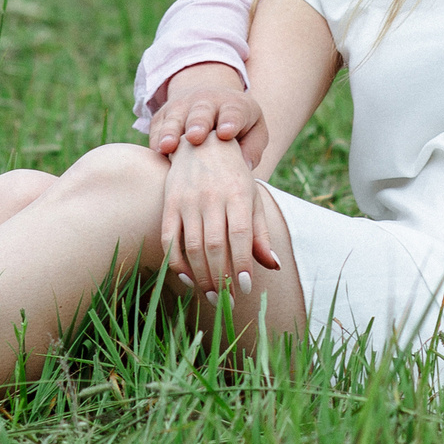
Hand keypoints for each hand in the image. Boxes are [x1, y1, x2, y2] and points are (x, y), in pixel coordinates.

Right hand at [147, 63, 268, 167]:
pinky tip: (157, 152)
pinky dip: (156, 139)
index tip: (226, 133)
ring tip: (167, 146)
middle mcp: (206, 102)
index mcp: (233, 105)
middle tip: (195, 137)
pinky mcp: (162, 115)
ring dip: (170, 132)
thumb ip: (252, 148)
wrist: (208, 98)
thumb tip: (243, 169)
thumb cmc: (236, 125)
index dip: (230, 121)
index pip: (233, 112)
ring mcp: (182, 107)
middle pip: (201, 112)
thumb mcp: (254, 130)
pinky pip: (157, 128)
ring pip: (174, 119)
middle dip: (198, 124)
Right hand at [159, 135, 280, 296]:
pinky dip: (176, 262)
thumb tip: (274, 266)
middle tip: (226, 301)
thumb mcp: (253, 199)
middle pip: (215, 244)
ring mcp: (188, 199)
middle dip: (221, 277)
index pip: (241, 234)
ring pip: (192, 245)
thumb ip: (261, 233)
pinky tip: (187, 279)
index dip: (242, 263)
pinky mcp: (169, 203)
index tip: (244, 288)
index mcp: (238, 194)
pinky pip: (169, 239)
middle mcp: (212, 196)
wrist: (203, 143)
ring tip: (211, 296)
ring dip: (201, 275)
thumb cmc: (234, 177)